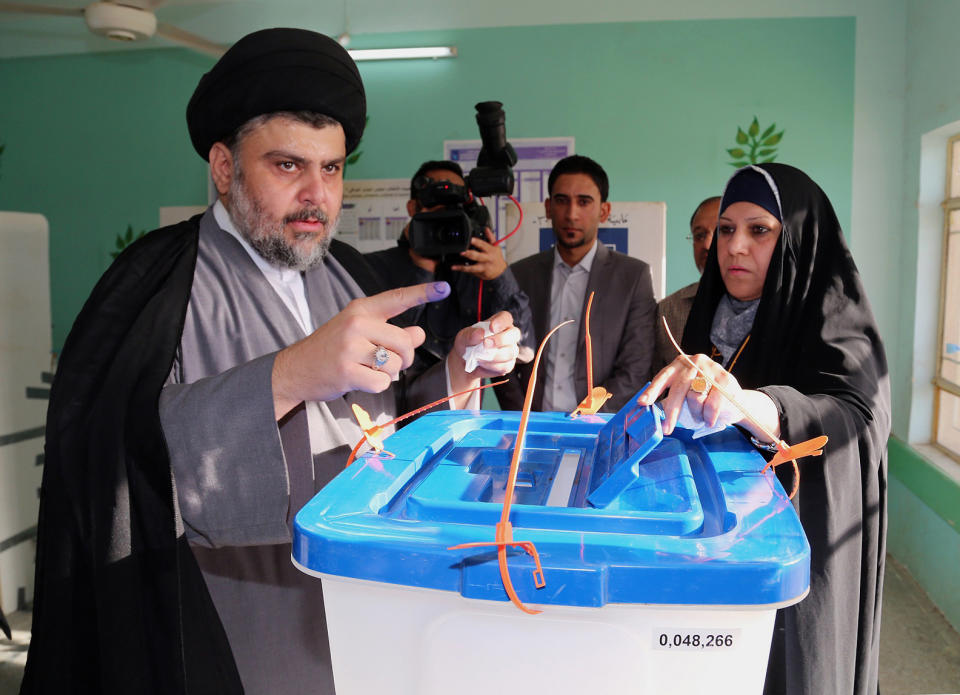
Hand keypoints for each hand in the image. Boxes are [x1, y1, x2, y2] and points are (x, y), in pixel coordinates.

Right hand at [272, 282, 450, 417]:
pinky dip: (376, 386)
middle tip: (389, 363)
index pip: (397, 298)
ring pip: (395, 365)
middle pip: (405, 343)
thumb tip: (418, 333)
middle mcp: (356, 323)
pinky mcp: (346, 370)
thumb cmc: (331, 349)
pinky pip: (382, 382)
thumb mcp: (359, 333)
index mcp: (361, 310)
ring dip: (388, 374)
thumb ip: (391, 332)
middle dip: (405, 359)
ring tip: (366, 369)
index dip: (423, 293)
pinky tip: (359, 380)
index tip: (444, 288)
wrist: (296, 369)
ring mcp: (350, 347)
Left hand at [447, 311, 521, 397]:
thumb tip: (480, 333)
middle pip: (515, 334)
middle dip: (501, 339)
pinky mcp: (508, 364)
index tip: (491, 327)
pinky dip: (493, 366)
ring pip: (511, 352)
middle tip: (486, 344)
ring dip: (494, 356)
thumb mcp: (463, 337)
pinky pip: (506, 365)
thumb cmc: (467, 345)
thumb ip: (469, 334)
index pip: (506, 318)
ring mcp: (510, 350)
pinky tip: (483, 364)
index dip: (501, 322)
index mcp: (498, 323)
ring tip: (480, 357)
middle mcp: (507, 335)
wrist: (465, 363)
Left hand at [449, 228, 506, 280]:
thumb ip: (490, 237)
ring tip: (454, 266)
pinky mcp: (480, 273)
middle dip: (469, 254)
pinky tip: (457, 268)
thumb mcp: (496, 246)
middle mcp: (487, 259)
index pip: (483, 245)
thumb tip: (486, 228)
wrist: (500, 271)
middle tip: (461, 252)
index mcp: (490, 250)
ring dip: (463, 267)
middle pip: (477, 256)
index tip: (470, 239)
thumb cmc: (497, 257)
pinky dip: (463, 270)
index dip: (476, 242)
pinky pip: (471, 272)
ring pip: (472, 268)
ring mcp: (483, 267)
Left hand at [637, 354, 745, 435]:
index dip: (652, 391)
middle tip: (667, 429)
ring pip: (695, 398)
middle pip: (679, 389)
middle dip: (672, 411)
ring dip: (696, 414)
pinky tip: (709, 419)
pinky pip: (711, 404)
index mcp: (680, 364)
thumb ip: (670, 399)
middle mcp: (695, 362)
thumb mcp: (685, 393)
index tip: (642, 402)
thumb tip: (651, 412)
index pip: (663, 377)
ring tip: (701, 417)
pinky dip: (709, 416)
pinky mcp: (725, 380)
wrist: (735, 400)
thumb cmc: (705, 397)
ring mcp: (711, 369)